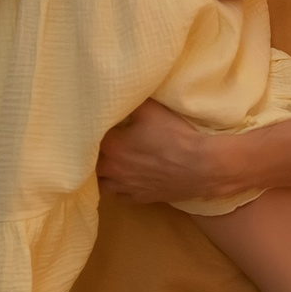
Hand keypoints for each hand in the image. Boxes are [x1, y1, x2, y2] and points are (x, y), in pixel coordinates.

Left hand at [96, 102, 232, 203]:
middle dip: (94, 152)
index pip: (90, 137)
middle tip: (102, 141)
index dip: (93, 130)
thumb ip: (130, 101)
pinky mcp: (139, 198)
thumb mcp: (151, 109)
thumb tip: (117, 93)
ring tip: (111, 161)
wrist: (201, 166)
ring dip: (103, 172)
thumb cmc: (174, 136)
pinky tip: (124, 177)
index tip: (97, 124)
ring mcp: (125, 186)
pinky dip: (118, 186)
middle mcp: (112, 169)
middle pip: (91, 162)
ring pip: (101, 182)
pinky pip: (118, 194)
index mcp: (111, 146)